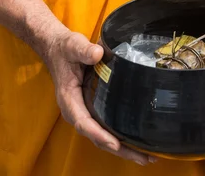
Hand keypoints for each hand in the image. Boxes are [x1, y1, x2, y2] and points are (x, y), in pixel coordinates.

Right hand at [42, 32, 154, 165]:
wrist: (57, 49)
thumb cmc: (64, 49)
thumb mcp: (72, 46)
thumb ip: (83, 50)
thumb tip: (97, 54)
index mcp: (69, 99)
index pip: (83, 122)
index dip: (99, 134)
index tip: (115, 143)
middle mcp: (76, 111)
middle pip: (97, 137)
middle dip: (119, 150)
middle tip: (143, 158)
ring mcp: (85, 112)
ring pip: (103, 136)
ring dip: (123, 148)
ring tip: (146, 156)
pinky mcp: (92, 109)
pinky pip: (106, 128)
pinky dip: (121, 137)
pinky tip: (138, 141)